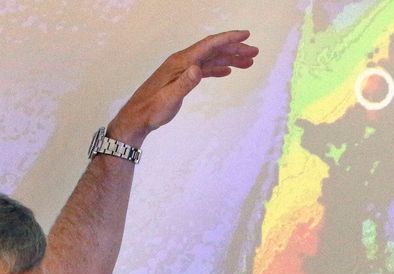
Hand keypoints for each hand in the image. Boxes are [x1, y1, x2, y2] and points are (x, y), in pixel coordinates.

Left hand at [107, 29, 257, 145]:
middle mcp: (183, 62)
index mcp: (182, 62)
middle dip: (234, 49)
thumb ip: (185, 83)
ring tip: (248, 62)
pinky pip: (204, 69)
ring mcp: (183, 69)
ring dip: (229, 59)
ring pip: (211, 59)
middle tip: (254, 52)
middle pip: (213, 50)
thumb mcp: (170, 98)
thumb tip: (198, 68)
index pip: (209, 45)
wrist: (138, 116)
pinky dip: (217, 68)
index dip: (228, 39)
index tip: (246, 35)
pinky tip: (227, 71)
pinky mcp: (183, 78)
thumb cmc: (153, 109)